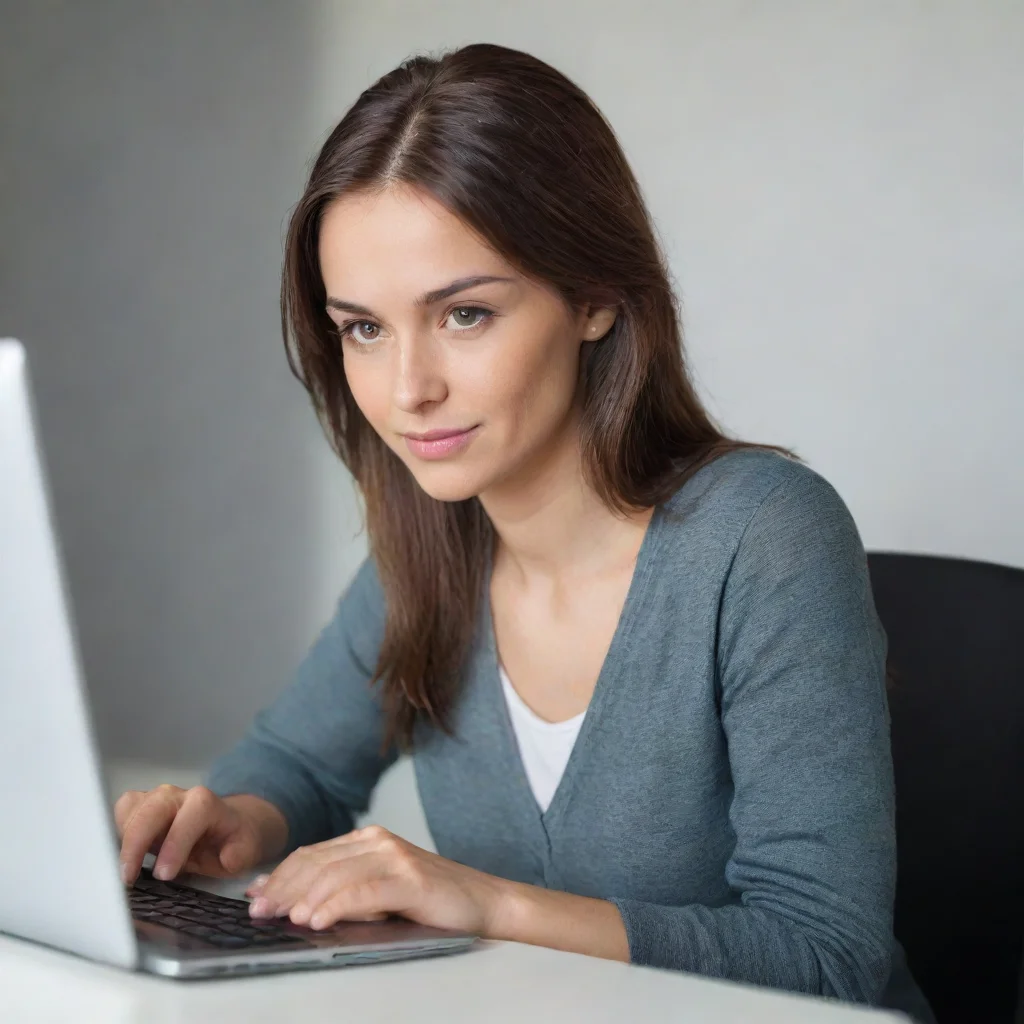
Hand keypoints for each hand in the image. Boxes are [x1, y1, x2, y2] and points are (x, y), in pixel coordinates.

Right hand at [115, 784, 287, 884]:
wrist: (227, 824)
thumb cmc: (233, 840)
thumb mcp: (245, 851)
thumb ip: (238, 854)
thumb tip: (225, 857)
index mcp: (208, 804)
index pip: (190, 816)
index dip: (175, 843)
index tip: (164, 875)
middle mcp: (180, 795)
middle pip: (153, 808)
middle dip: (137, 842)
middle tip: (128, 878)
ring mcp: (158, 798)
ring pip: (133, 808)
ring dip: (124, 840)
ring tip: (125, 872)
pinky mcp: (141, 805)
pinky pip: (123, 811)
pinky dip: (118, 833)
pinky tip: (126, 857)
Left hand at [245, 825, 506, 933]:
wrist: (484, 902)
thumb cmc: (430, 902)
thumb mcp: (380, 891)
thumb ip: (342, 889)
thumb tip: (290, 903)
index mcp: (369, 839)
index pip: (312, 854)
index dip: (279, 876)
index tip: (253, 899)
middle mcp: (378, 841)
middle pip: (316, 861)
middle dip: (282, 887)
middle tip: (258, 913)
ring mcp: (395, 856)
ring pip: (334, 873)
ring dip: (303, 898)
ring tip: (283, 919)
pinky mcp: (409, 878)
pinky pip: (363, 891)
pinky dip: (335, 906)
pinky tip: (317, 921)